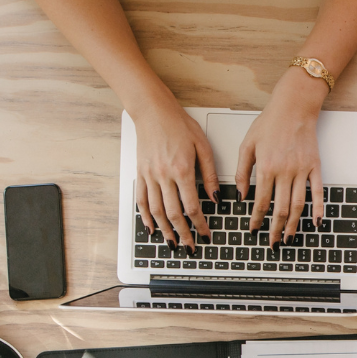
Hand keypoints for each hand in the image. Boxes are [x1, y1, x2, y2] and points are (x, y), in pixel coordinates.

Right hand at [134, 93, 218, 248]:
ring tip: (173, 243)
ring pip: (157, 211)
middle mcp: (164, 176)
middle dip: (183, 234)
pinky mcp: (140, 174)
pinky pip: (142, 200)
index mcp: (182, 170)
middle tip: (190, 246)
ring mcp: (150, 176)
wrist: (153, 111)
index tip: (205, 234)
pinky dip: (146, 217)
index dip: (200, 224)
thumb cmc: (179, 125)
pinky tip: (152, 228)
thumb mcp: (203, 146)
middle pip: (174, 214)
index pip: (192, 206)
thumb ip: (210, 174)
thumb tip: (216, 197)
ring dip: (165, 230)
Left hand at [236, 70, 326, 247]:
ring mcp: (302, 171)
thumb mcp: (247, 145)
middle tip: (272, 242)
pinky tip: (316, 223)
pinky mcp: (315, 167)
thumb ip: (242, 172)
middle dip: (275, 228)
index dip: (257, 219)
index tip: (254, 229)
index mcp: (266, 168)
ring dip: (294, 224)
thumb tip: (242, 195)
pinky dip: (318, 209)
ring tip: (289, 238)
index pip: (261, 201)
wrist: (294, 107)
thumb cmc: (269, 123)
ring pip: (299, 204)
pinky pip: (318, 192)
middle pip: (281, 208)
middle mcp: (285, 172)